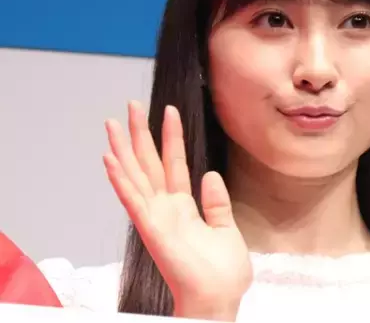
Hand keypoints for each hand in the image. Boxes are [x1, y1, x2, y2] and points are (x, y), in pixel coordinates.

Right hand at [103, 101, 251, 320]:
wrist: (219, 298)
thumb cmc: (222, 272)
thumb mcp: (226, 229)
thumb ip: (216, 203)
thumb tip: (211, 174)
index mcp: (184, 207)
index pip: (174, 163)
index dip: (171, 137)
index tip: (168, 111)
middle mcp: (165, 208)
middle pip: (149, 163)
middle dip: (140, 133)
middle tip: (131, 105)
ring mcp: (155, 217)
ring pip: (135, 175)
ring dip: (122, 150)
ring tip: (112, 123)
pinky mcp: (151, 228)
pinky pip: (132, 199)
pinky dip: (120, 179)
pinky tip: (109, 158)